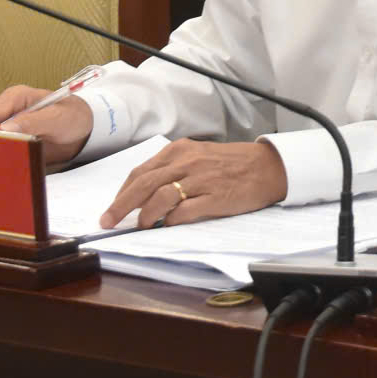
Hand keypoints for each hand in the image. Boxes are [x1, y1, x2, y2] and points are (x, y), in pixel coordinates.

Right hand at [0, 84, 93, 166]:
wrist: (85, 129)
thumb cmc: (73, 117)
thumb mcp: (57, 118)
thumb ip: (33, 122)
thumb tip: (5, 127)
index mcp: (16, 97)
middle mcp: (8, 109)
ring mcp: (9, 124)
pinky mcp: (12, 137)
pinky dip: (0, 155)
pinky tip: (3, 166)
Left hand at [98, 138, 289, 229]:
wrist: (269, 167)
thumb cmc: (233, 164)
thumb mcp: (199, 157)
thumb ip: (174, 170)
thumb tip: (145, 195)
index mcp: (181, 151)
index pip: (141, 172)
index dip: (122, 192)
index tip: (112, 207)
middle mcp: (187, 162)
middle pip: (143, 184)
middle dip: (120, 205)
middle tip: (107, 221)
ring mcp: (201, 180)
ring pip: (160, 197)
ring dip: (144, 215)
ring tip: (140, 226)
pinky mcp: (215, 198)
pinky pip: (184, 211)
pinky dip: (170, 221)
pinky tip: (166, 226)